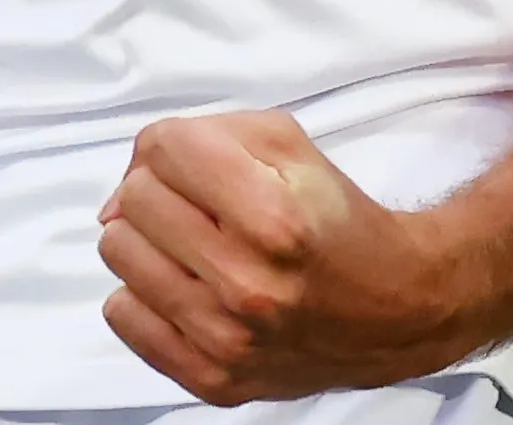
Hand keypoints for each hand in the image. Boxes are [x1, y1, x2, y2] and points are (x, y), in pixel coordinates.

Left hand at [96, 110, 471, 404]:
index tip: (198, 163)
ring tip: (193, 246)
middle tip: (200, 206)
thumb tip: (126, 181)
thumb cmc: (336, 223)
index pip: (164, 149)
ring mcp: (227, 338)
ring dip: (149, 240)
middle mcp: (249, 282)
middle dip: (162, 189)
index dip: (177, 145)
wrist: (393, 308)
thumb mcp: (290, 145)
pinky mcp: (212, 378)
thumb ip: (205, 135)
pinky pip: (122, 314)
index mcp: (275, 217)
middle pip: (135, 198)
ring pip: (118, 250)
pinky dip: (145, 294)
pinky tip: (187, 287)